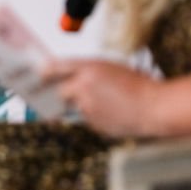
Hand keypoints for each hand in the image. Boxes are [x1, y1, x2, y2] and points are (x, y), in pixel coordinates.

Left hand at [30, 59, 156, 137]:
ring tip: (108, 101)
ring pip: (74, 106)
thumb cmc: (137, 84)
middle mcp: (83, 86)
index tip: (38, 74)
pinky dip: (94, 115)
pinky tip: (112, 111)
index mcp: (89, 67)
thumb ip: (88, 70)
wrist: (152, 108)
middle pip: (60, 91)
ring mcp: (86, 106)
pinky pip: (87, 118)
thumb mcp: (111, 67)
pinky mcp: (92, 123)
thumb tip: (70, 76)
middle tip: (77, 92)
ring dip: (83, 104)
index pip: (56, 67)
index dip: (44, 71)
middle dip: (64, 92)